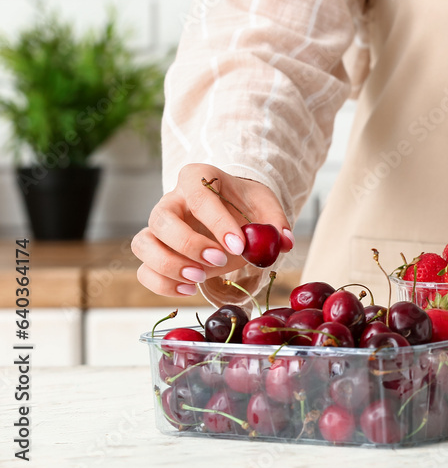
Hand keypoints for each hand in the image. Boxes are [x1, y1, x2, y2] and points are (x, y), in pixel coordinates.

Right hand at [132, 163, 292, 296]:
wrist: (229, 210)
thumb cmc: (244, 205)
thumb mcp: (265, 205)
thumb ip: (276, 222)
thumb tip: (285, 242)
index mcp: (197, 178)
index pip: (200, 197)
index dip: (218, 223)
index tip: (239, 246)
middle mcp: (171, 200)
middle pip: (161, 219)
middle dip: (189, 245)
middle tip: (220, 261)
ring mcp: (157, 226)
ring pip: (143, 244)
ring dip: (169, 266)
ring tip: (200, 279)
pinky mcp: (154, 251)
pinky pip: (143, 270)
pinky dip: (161, 284)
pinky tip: (189, 289)